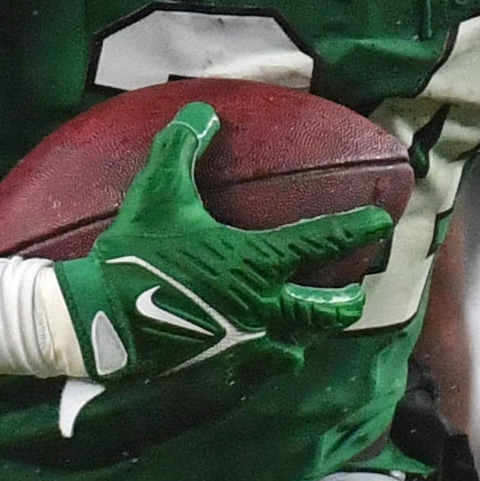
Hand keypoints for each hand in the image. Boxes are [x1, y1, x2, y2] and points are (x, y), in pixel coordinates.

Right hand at [47, 102, 391, 390]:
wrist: (99, 322)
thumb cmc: (135, 255)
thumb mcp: (156, 192)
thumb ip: (182, 147)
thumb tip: (203, 112)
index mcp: (255, 262)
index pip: (321, 242)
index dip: (355, 229)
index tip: (379, 222)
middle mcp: (262, 307)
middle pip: (327, 311)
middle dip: (347, 300)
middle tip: (354, 292)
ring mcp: (246, 343)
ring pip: (297, 343)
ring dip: (305, 331)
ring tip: (304, 322)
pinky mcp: (225, 368)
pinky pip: (264, 365)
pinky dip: (271, 356)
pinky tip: (264, 350)